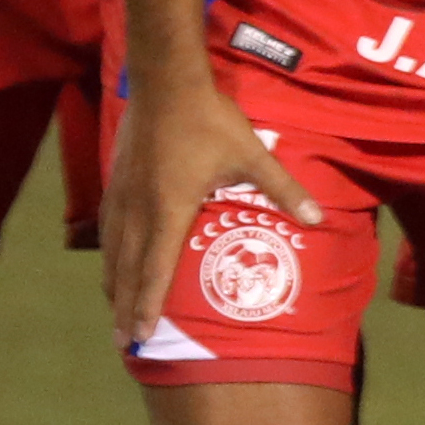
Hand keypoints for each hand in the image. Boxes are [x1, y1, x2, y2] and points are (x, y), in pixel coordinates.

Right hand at [102, 71, 315, 347]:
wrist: (166, 83)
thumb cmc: (211, 121)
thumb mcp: (253, 155)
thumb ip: (283, 189)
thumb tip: (316, 217)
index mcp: (170, 210)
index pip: (156, 269)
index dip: (147, 305)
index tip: (141, 334)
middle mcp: (139, 209)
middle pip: (128, 270)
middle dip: (126, 308)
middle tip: (125, 341)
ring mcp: (123, 196)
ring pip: (113, 252)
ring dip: (114, 286)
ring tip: (115, 314)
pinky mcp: (116, 182)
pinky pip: (107, 229)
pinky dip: (109, 256)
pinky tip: (112, 266)